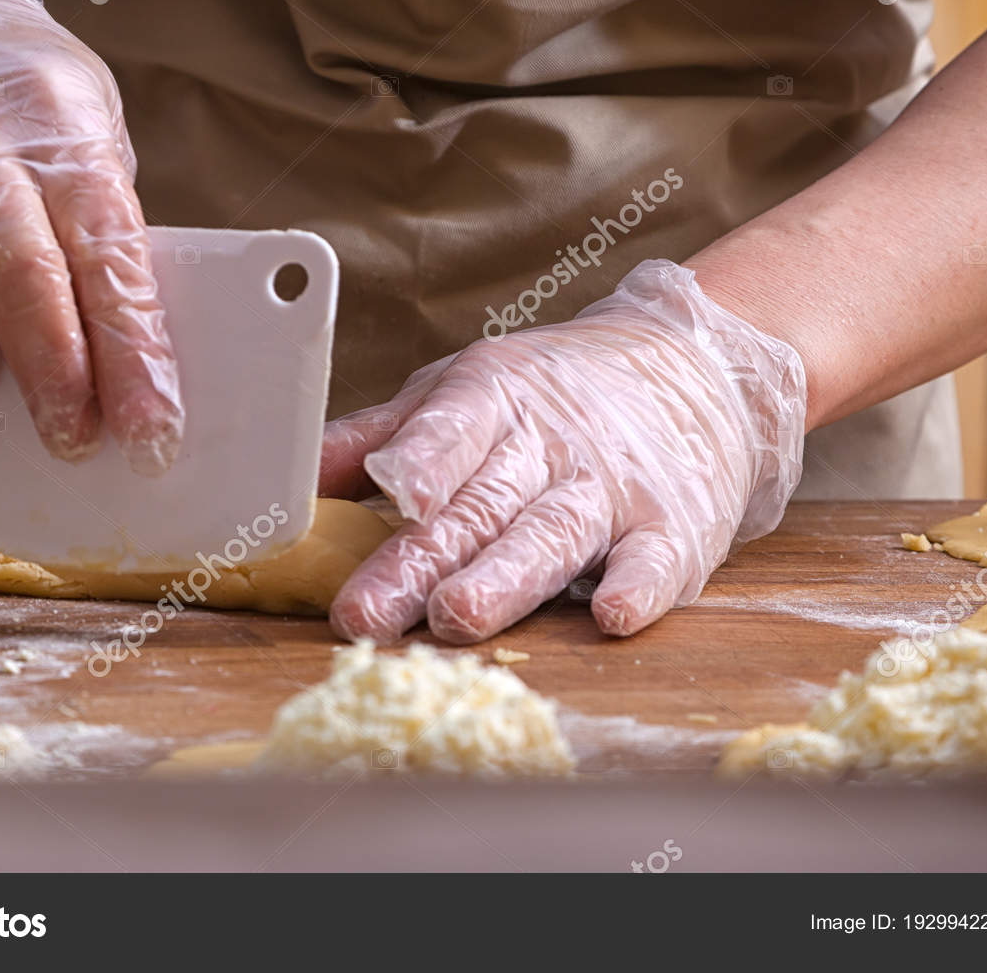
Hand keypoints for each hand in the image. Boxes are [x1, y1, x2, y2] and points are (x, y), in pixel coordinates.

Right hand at [0, 0, 181, 474]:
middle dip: (56, 375)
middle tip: (72, 437)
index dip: (133, 353)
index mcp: (72, 135)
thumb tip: (130, 346)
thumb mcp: (94, 137)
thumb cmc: (32, 96)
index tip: (152, 424)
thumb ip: (103, 228)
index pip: (114, 259)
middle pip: (27, 276)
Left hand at [319, 260, 807, 642]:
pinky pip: (654, 558)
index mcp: (494, 400)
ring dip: (508, 577)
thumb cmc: (557, 393)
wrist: (697, 371)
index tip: (385, 491)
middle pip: (482, 504)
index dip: (416, 461)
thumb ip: (383, 435)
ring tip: (460, 614)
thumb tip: (289, 475)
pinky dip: (637, 585)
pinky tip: (612, 614)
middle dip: (422, 560)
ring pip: (553, 533)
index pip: (449, 430)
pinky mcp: (672, 525)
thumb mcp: (466, 393)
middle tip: (369, 611)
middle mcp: (551, 443)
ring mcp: (613, 486)